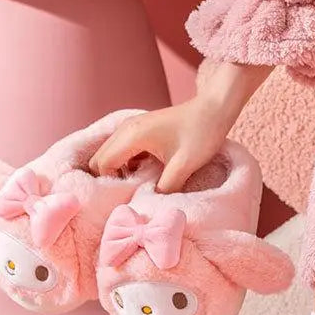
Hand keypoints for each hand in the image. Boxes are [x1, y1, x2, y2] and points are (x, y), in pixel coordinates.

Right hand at [88, 100, 230, 192]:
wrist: (213, 110)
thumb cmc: (200, 134)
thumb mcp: (184, 166)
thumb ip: (166, 187)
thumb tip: (152, 204)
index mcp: (133, 135)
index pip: (103, 164)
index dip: (111, 184)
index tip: (129, 197)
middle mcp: (126, 128)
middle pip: (100, 158)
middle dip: (110, 178)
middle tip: (132, 193)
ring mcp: (132, 126)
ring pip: (110, 153)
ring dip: (119, 171)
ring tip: (140, 185)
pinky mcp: (140, 129)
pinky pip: (122, 149)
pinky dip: (127, 163)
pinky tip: (146, 173)